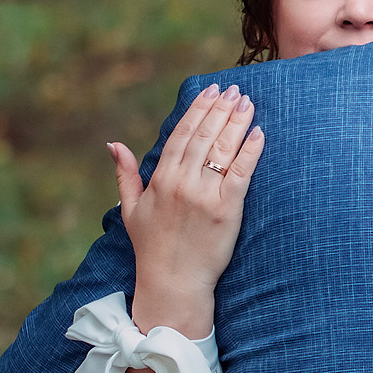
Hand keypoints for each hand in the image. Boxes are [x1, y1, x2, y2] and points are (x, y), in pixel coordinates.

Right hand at [109, 83, 264, 338]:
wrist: (172, 283)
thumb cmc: (151, 247)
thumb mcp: (130, 209)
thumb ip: (125, 173)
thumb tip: (114, 144)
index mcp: (161, 179)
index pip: (182, 134)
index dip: (198, 109)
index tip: (212, 90)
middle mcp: (182, 182)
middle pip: (205, 136)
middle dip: (221, 109)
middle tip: (236, 89)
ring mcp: (205, 195)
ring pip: (222, 149)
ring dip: (237, 122)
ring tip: (248, 103)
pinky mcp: (226, 210)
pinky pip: (241, 174)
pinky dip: (250, 152)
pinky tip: (259, 134)